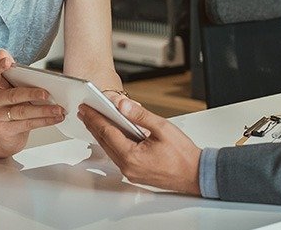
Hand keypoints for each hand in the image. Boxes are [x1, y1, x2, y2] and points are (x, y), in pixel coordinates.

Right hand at [0, 49, 65, 158]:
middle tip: (47, 93)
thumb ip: (14, 72)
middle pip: (12, 95)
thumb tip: (3, 52)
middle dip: (31, 93)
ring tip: (59, 109)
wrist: (5, 135)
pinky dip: (45, 121)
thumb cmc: (14, 106)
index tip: (8, 61)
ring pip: (22, 112)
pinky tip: (56, 118)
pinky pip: (28, 124)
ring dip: (44, 110)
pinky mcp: (5, 130)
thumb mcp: (14, 88)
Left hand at [79, 98, 201, 194]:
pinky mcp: (135, 173)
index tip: (86, 108)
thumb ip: (140, 116)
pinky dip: (113, 143)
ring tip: (95, 120)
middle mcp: (127, 167)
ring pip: (110, 150)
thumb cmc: (183, 154)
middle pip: (105, 142)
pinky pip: (118, 156)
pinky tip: (112, 134)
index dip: (95, 118)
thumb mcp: (163, 128)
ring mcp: (130, 172)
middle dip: (93, 125)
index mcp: (132, 156)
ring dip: (102, 134)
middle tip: (84, 112)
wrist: (196, 174)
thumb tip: (123, 105)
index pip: (107, 133)